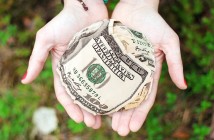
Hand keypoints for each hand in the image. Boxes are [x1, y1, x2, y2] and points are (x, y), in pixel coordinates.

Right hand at [21, 0, 107, 128]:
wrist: (86, 6)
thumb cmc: (65, 21)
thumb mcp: (46, 39)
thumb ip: (36, 59)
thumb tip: (25, 81)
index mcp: (63, 68)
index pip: (66, 93)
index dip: (71, 107)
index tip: (79, 119)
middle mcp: (78, 69)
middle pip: (82, 95)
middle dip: (86, 111)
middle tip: (94, 124)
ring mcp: (92, 66)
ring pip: (95, 90)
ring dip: (99, 105)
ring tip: (105, 119)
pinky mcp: (104, 60)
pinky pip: (107, 78)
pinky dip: (109, 90)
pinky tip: (115, 100)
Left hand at [111, 0, 186, 135]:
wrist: (135, 6)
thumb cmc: (153, 22)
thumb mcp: (169, 41)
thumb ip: (175, 63)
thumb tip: (183, 86)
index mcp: (149, 71)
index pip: (145, 97)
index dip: (140, 114)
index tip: (133, 127)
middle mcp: (134, 72)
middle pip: (129, 99)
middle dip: (125, 116)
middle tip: (118, 130)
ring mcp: (121, 67)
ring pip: (116, 91)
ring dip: (112, 108)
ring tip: (105, 122)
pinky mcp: (109, 59)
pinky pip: (104, 77)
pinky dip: (101, 90)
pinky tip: (95, 101)